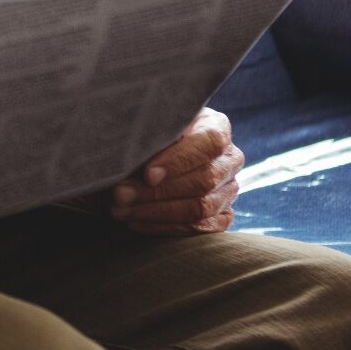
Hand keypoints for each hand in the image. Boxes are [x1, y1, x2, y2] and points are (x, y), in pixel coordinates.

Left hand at [107, 107, 242, 234]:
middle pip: (202, 181)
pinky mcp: (222, 215)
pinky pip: (198, 228)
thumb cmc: (152, 129)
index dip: (179, 160)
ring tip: (121, 210)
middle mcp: (229, 159)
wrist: (159, 146)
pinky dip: (164, 227)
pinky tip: (135, 221)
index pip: (209, 144)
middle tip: (120, 195)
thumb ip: (150, 132)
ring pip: (200, 208)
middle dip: (157, 191)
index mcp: (216, 128)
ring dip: (155, 211)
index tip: (147, 174)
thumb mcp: (152, 121)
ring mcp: (228, 190)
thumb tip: (129, 154)